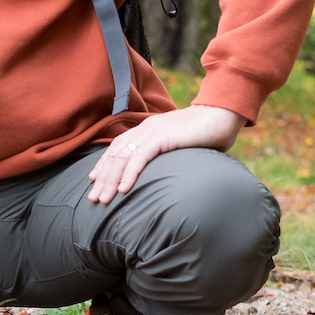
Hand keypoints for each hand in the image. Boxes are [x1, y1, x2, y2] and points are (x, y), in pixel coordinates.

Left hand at [86, 105, 243, 203]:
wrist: (221, 115)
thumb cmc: (206, 133)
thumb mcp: (180, 144)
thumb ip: (168, 153)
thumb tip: (165, 172)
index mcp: (148, 128)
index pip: (118, 147)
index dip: (105, 163)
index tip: (95, 180)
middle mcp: (145, 129)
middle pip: (116, 154)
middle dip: (103, 177)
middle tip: (93, 198)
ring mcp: (152, 132)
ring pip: (123, 157)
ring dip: (111, 180)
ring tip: (103, 199)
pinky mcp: (162, 137)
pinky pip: (140, 157)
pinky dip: (129, 174)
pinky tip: (124, 189)